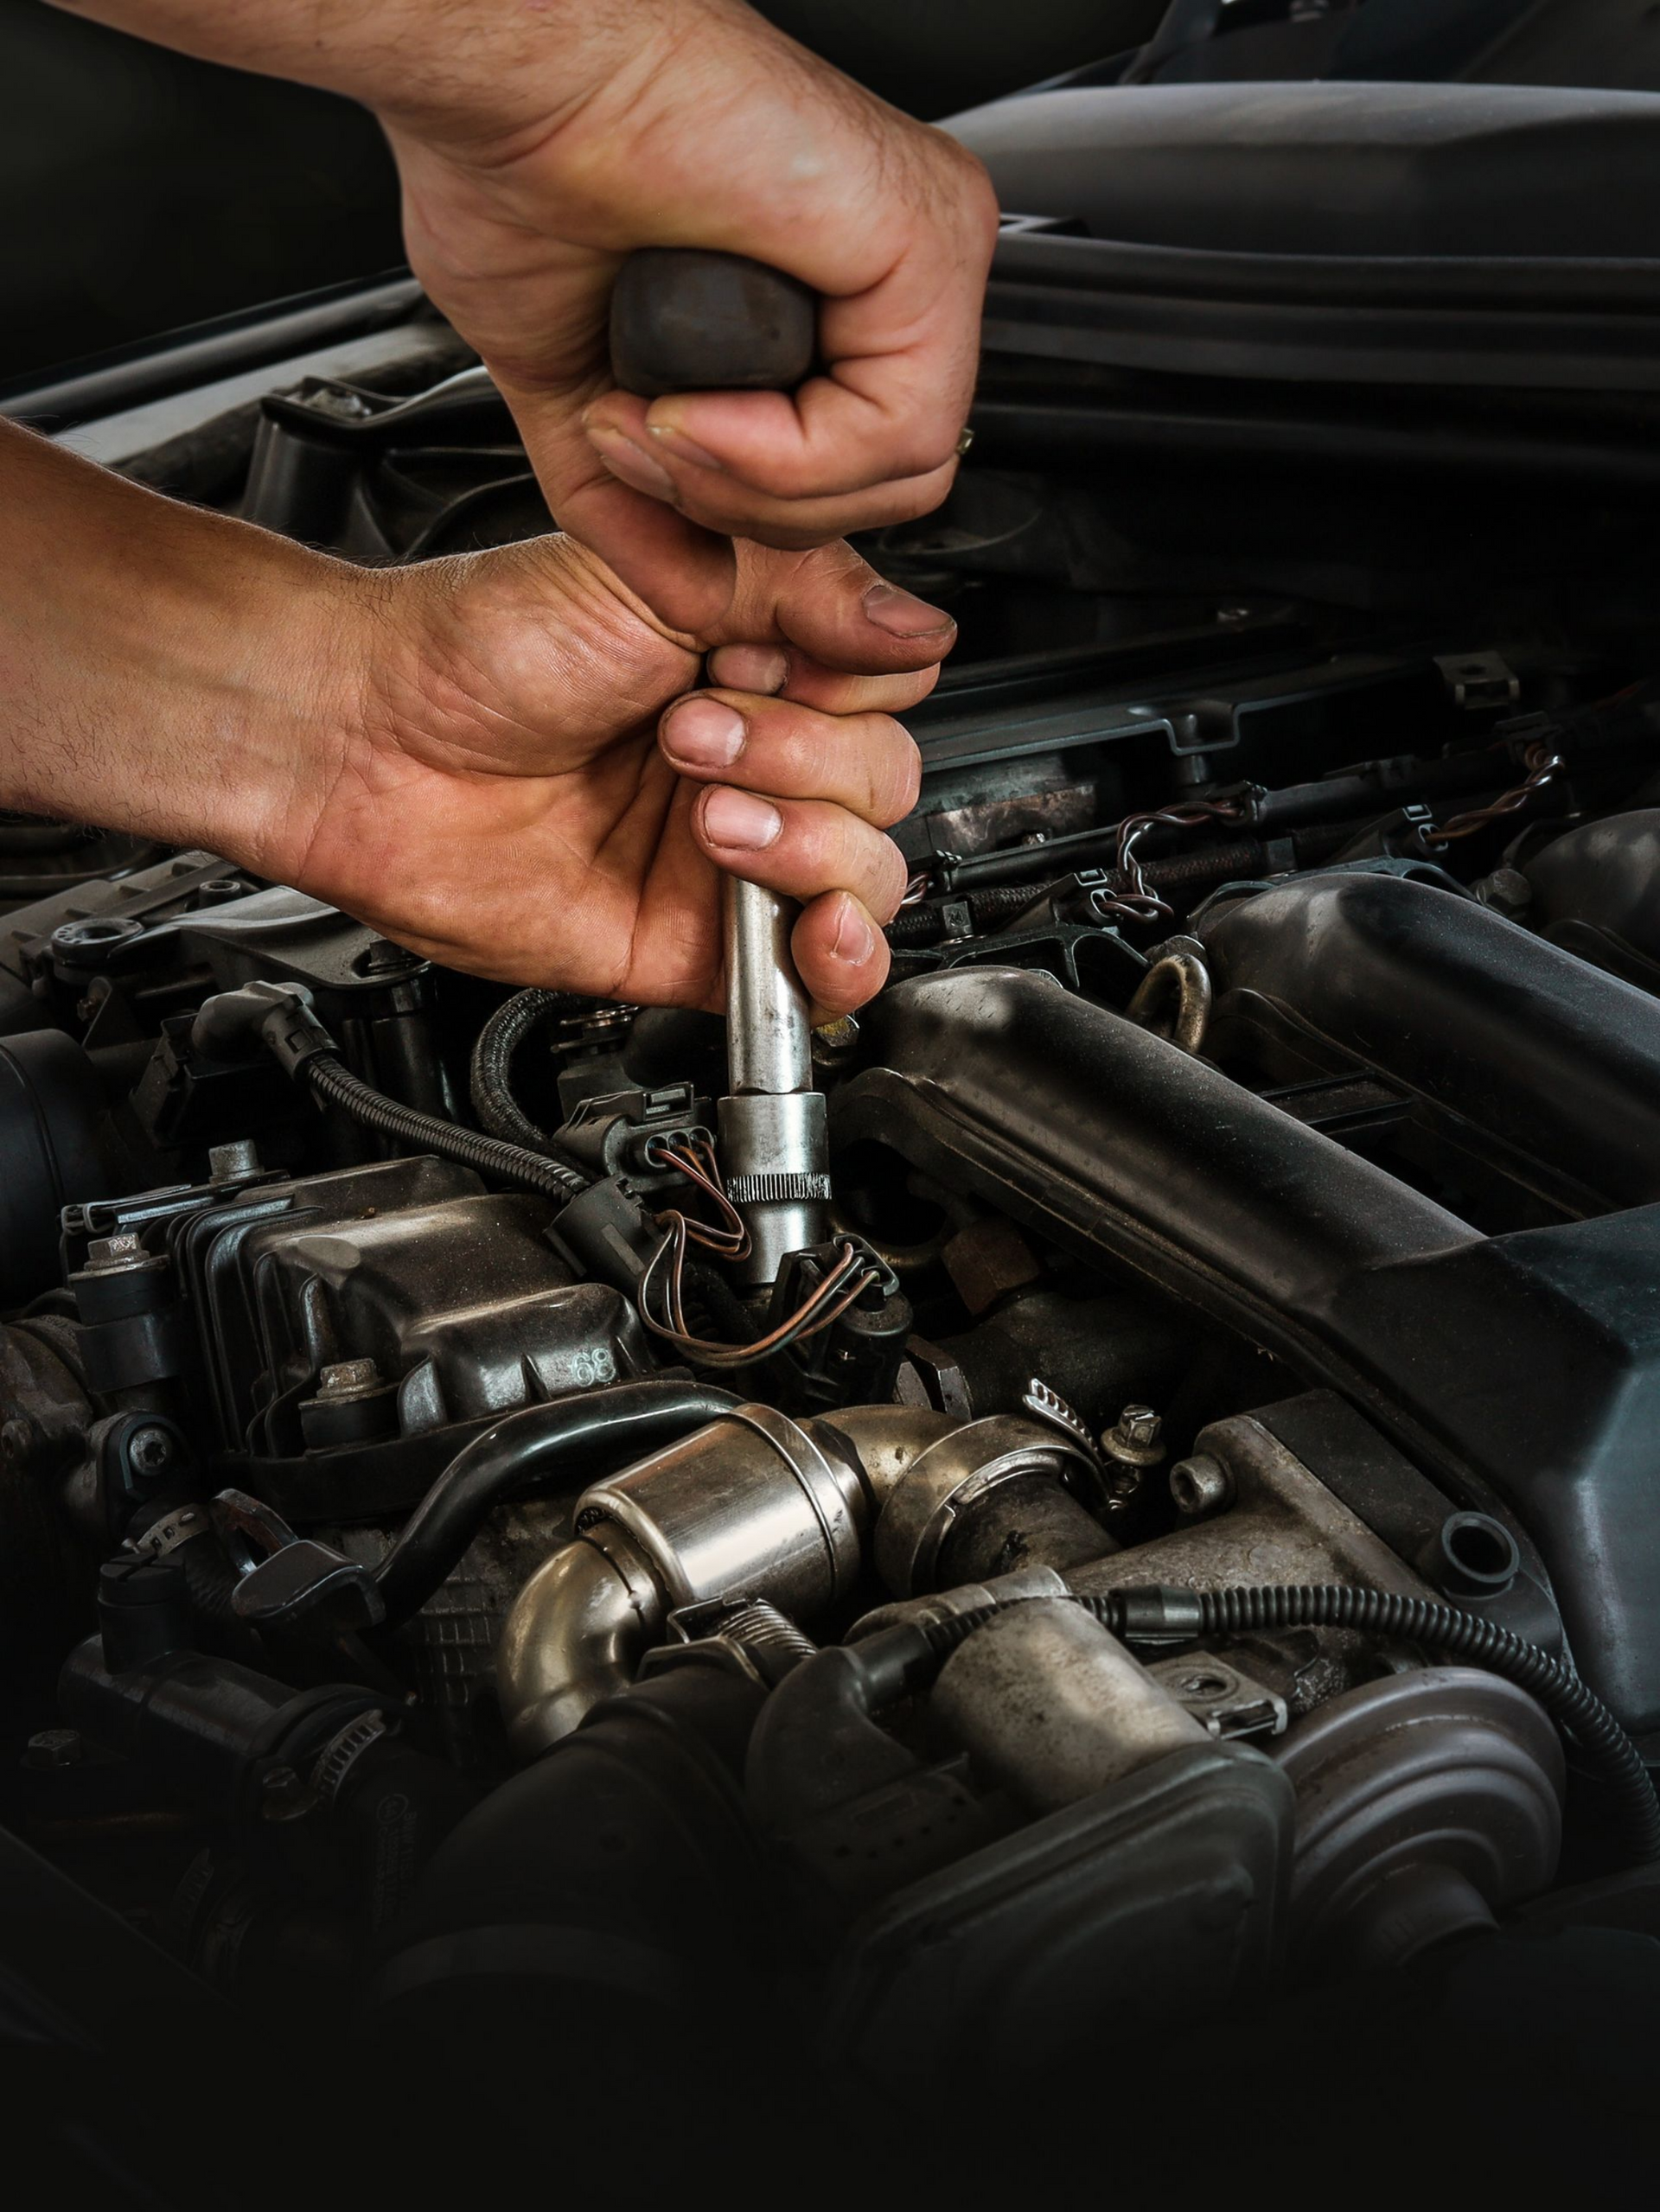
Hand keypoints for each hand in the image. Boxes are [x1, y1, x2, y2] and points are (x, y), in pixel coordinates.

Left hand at [283, 535, 949, 1014]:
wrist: (376, 743)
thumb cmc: (478, 647)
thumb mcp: (662, 573)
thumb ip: (805, 593)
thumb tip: (921, 629)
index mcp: (754, 663)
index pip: (884, 689)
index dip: (845, 685)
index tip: (767, 661)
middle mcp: (752, 758)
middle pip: (885, 785)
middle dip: (807, 758)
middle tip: (696, 732)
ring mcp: (728, 855)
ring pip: (867, 875)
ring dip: (809, 844)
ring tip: (709, 814)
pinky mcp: (696, 946)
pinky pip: (814, 976)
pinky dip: (840, 957)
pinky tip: (813, 925)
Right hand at [381, 1, 998, 626]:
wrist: (499, 72)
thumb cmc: (521, 173)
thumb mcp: (583, 398)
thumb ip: (646, 508)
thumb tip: (697, 602)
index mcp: (839, 290)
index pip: (856, 473)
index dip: (744, 507)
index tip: (633, 454)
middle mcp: (898, 266)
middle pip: (890, 489)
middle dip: (751, 512)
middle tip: (641, 445)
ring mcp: (926, 247)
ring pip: (899, 477)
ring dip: (752, 488)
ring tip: (655, 419)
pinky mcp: (926, 239)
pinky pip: (892, 433)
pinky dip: (780, 458)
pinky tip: (695, 406)